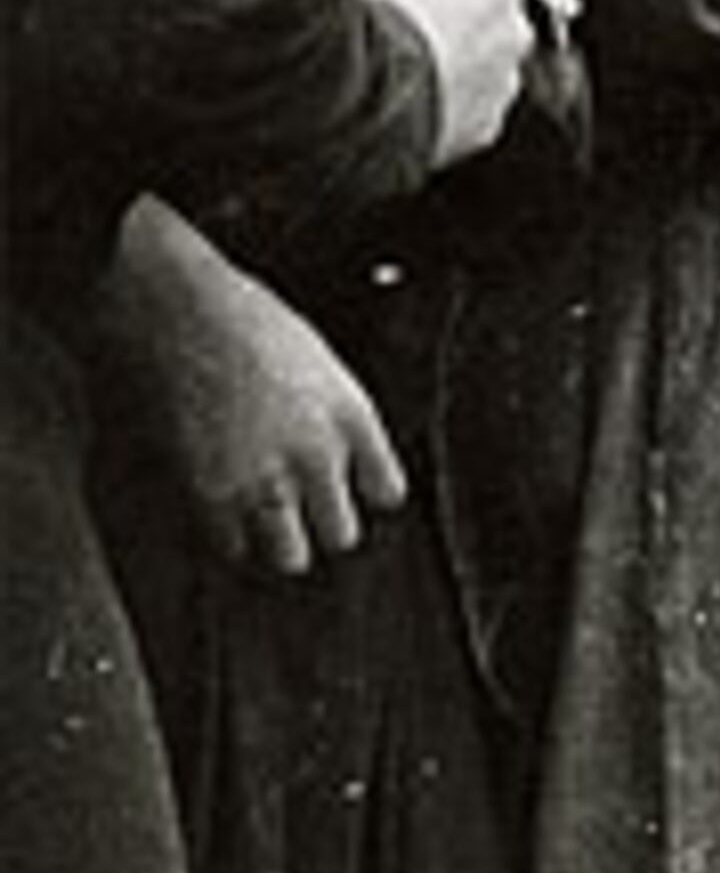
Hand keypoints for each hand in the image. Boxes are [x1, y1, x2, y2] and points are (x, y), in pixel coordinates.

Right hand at [108, 229, 407, 575]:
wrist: (178, 314)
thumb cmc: (243, 322)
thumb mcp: (317, 363)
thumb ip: (332, 418)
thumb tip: (335, 462)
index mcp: (352, 416)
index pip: (387, 492)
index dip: (365, 496)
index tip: (350, 494)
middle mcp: (318, 455)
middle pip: (342, 537)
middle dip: (319, 529)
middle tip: (295, 513)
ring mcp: (265, 480)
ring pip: (289, 557)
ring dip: (274, 544)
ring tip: (256, 521)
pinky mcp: (210, 497)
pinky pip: (230, 550)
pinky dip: (223, 539)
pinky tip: (214, 510)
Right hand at [352, 0, 536, 169]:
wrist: (353, 92)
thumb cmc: (368, 10)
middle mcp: (514, 27)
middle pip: (491, 14)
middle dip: (456, 15)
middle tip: (405, 20)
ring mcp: (503, 81)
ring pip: (483, 65)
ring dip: (452, 63)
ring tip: (397, 67)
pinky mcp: (483, 128)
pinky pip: (468, 110)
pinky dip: (444, 106)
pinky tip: (404, 104)